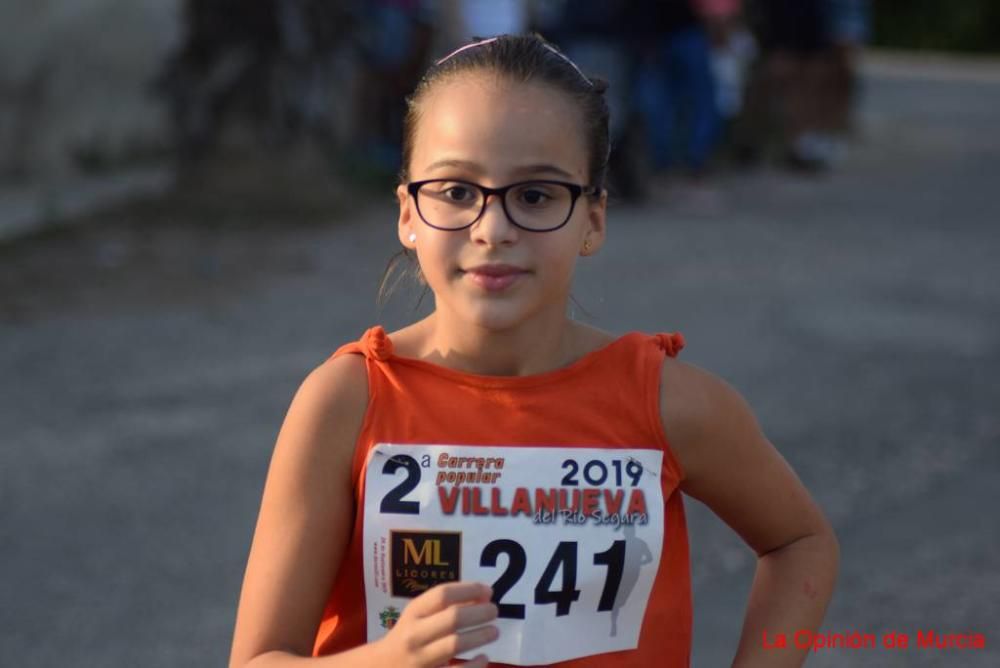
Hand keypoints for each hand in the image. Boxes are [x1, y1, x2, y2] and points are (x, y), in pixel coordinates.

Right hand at [376, 581, 498, 667]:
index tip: (488, 591)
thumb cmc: (408, 636)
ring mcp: (419, 659)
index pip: (442, 595)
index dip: (469, 590)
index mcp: (413, 613)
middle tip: (494, 611)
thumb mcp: (419, 616)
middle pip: (453, 618)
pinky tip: (483, 658)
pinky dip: (474, 665)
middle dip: (479, 613)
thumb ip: (447, 605)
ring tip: (494, 631)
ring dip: (480, 636)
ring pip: (455, 644)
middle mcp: (414, 634)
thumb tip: (485, 594)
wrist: (382, 667)